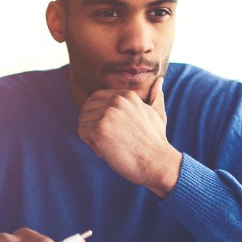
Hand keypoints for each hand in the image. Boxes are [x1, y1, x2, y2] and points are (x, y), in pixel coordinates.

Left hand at [77, 76, 181, 197]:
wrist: (156, 162)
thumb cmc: (156, 142)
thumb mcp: (158, 114)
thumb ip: (155, 97)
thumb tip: (159, 79)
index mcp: (127, 95)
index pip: (97, 97)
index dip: (97, 114)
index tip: (107, 129)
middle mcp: (116, 101)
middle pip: (87, 108)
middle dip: (92, 124)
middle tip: (107, 139)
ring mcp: (107, 114)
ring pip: (83, 120)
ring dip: (90, 134)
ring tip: (106, 145)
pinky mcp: (99, 129)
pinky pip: (81, 131)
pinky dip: (89, 143)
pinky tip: (103, 150)